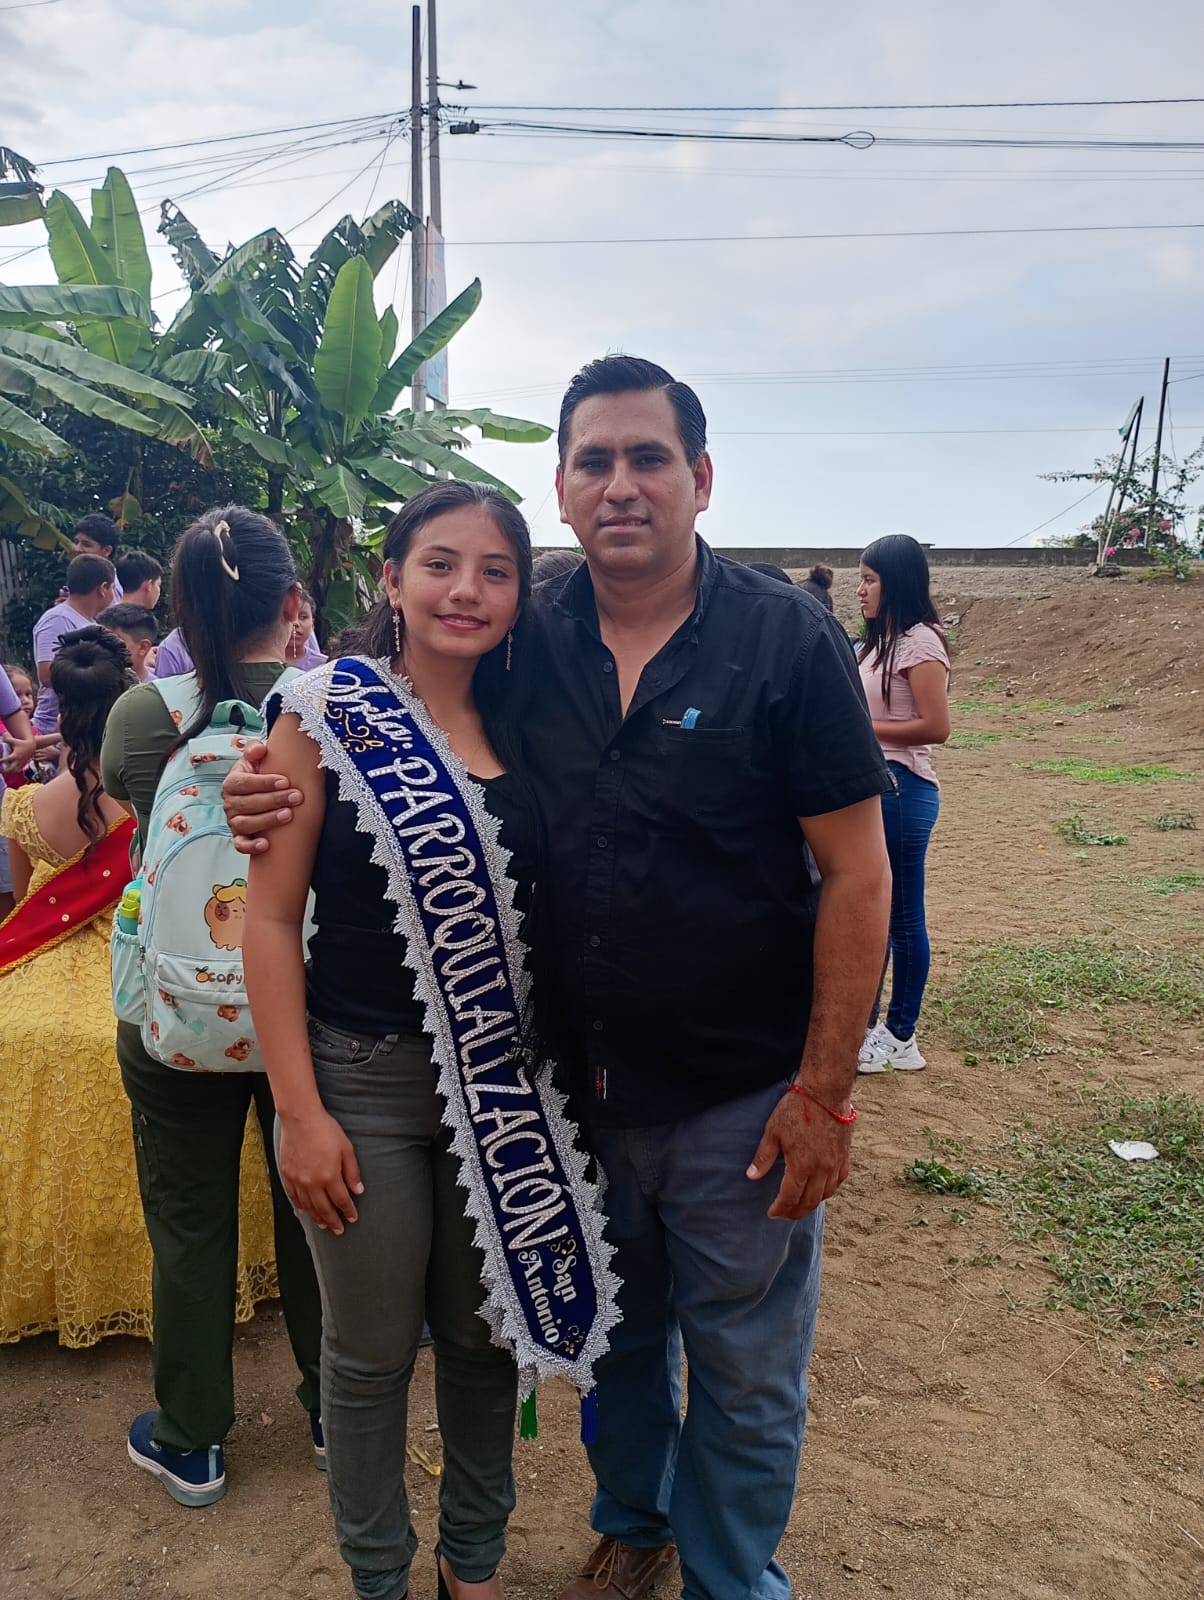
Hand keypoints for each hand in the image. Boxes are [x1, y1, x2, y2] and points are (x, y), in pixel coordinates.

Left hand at [1, 736, 35, 772]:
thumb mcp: (14, 740)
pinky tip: (12, 772)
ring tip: (5, 773)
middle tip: (1, 770)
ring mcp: (21, 762)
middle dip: (5, 770)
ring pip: (15, 770)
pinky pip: (19, 769)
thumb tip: (2, 738)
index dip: (1, 761)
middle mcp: (18, 760)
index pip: (6, 759)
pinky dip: (15, 771)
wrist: (31, 746)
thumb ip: (8, 739)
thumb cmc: (22, 743)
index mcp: (15, 755)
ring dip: (10, 772)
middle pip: (11, 768)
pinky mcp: (24, 763)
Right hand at [221, 743, 303, 854]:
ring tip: (288, 815)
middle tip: (296, 797)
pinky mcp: (239, 837)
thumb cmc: (259, 775)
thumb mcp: (256, 759)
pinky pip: (240, 844)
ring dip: (267, 820)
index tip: (285, 781)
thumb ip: (255, 750)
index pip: (244, 783)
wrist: (259, 792)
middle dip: (273, 800)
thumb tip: (259, 750)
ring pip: (245, 824)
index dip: (264, 782)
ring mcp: (234, 821)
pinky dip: (251, 846)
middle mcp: (230, 803)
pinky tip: (266, 844)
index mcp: (232, 783)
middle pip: (247, 804)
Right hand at [278, 1108, 363, 1233]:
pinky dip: (301, 1206)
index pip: (341, 1200)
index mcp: (329, 1176)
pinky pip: (294, 1197)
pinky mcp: (287, 1175)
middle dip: (334, 1221)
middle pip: (324, 1209)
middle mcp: (312, 1183)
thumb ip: (352, 1172)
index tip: (353, 1218)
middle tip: (339, 1230)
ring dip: (317, 1217)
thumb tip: (358, 1191)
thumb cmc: (325, 1130)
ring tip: (324, 1224)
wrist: (300, 1119)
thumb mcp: (346, 1149)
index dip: (348, 1211)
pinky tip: (305, 1211)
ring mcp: (298, 1180)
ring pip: (308, 1206)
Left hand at [746, 1087, 852, 1219]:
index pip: (790, 1197)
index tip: (772, 1213)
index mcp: (801, 1165)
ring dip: (812, 1204)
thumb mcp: (773, 1131)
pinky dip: (828, 1191)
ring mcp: (835, 1164)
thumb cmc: (797, 1108)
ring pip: (825, 1195)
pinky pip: (838, 1182)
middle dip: (795, 1212)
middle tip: (784, 1214)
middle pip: (809, 1202)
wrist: (825, 1091)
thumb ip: (764, 1157)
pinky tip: (821, 1190)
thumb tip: (752, 1176)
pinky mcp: (844, 1155)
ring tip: (800, 1205)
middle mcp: (821, 1169)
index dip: (780, 1209)